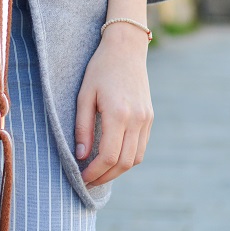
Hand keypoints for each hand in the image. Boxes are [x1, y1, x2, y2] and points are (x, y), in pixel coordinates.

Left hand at [74, 23, 152, 187]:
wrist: (126, 50)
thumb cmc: (99, 69)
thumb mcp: (84, 95)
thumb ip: (82, 126)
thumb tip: (80, 155)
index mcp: (118, 114)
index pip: (108, 156)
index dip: (94, 172)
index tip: (80, 177)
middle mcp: (136, 120)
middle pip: (123, 163)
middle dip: (104, 176)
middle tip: (87, 181)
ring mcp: (146, 120)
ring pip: (134, 159)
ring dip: (116, 170)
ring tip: (97, 172)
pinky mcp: (149, 117)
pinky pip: (140, 147)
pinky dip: (126, 158)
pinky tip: (111, 157)